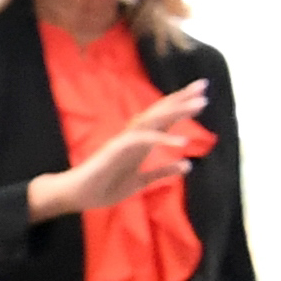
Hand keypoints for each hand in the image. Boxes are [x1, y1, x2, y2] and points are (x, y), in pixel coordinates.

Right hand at [26, 81, 210, 221]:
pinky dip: (162, 140)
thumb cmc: (103, 187)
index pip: (162, 119)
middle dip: (181, 98)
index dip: (180, 106)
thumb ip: (162, 171)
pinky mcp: (116, 150)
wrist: (76, 196)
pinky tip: (182, 144)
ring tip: (200, 104)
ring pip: (153, 120)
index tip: (201, 96)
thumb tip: (188, 165)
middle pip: (159, 112)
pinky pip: (142, 141)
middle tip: (204, 85)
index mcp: (140, 142)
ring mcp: (124, 141)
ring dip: (176, 111)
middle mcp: (133, 137)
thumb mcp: (141, 181)